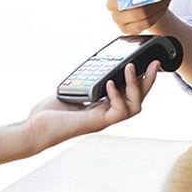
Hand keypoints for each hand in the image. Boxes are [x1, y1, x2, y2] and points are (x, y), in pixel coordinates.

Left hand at [27, 61, 159, 152]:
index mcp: (103, 105)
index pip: (129, 92)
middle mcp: (107, 113)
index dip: (140, 78)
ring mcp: (104, 119)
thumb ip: (88, 79)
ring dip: (136, 85)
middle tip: (156, 63)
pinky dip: (118, 95)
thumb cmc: (49, 113)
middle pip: (139, 98)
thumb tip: (98, 65)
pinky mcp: (98, 123)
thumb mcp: (73, 88)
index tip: (146, 62)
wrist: (35, 129)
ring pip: (135, 106)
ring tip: (130, 68)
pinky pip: (119, 111)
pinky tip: (110, 83)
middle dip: (150, 80)